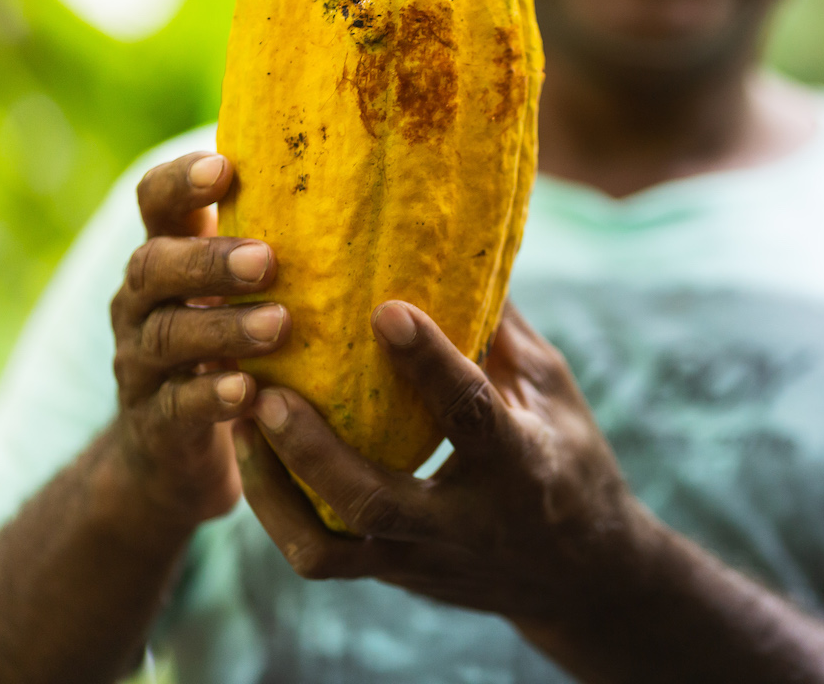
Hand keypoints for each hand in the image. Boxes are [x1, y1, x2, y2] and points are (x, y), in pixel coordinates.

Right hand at [107, 152, 289, 528]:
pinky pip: (175, 406)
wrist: (169, 450)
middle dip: (208, 260)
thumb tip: (388, 179)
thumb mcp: (243, 291)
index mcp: (168, 255)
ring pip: (167, 336)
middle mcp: (142, 303)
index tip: (225, 167)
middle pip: (153, 266)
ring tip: (279, 325)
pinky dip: (210, 396)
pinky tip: (249, 391)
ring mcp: (140, 364)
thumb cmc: (232, 343)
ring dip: (223, 328)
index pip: (156, 200)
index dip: (181, 181)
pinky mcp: (154, 423)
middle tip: (267, 260)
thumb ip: (283, 242)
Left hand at [234, 301, 653, 621]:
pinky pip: (323, 556)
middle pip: (374, 501)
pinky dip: (279, 509)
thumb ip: (499, 329)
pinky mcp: (396, 575)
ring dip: (274, 488)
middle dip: (312, 451)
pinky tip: (254, 456)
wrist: (584, 575)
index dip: (428, 362)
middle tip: (264, 393)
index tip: (384, 307)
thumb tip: (455, 248)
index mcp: (520, 463)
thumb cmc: (571, 456)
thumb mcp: (552, 389)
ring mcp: (425, 558)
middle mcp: (467, 521)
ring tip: (239, 421)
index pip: (470, 413)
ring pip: (331, 548)